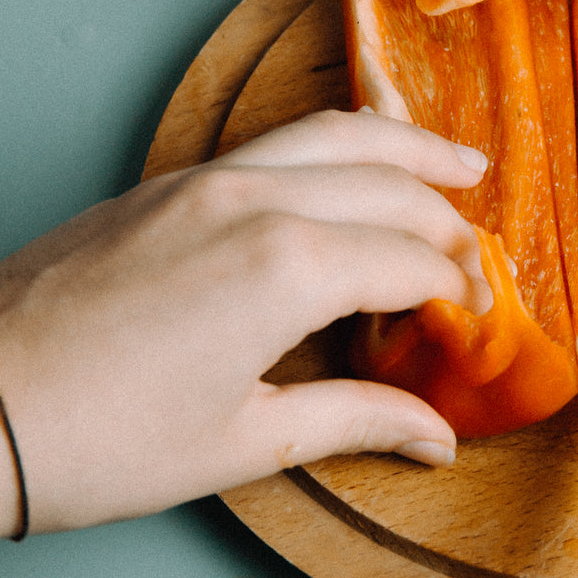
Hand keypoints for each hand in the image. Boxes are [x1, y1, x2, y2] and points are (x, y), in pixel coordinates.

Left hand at [0, 109, 490, 535]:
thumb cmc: (98, 438)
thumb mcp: (242, 441)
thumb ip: (353, 420)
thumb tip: (435, 437)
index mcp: (288, 267)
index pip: (412, 262)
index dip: (459, 293)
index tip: (478, 323)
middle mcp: (256, 201)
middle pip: (388, 187)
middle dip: (446, 221)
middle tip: (477, 261)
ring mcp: (204, 180)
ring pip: (332, 136)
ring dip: (403, 149)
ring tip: (457, 163)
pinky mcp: (166, 184)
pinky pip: (276, 142)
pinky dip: (334, 148)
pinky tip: (349, 165)